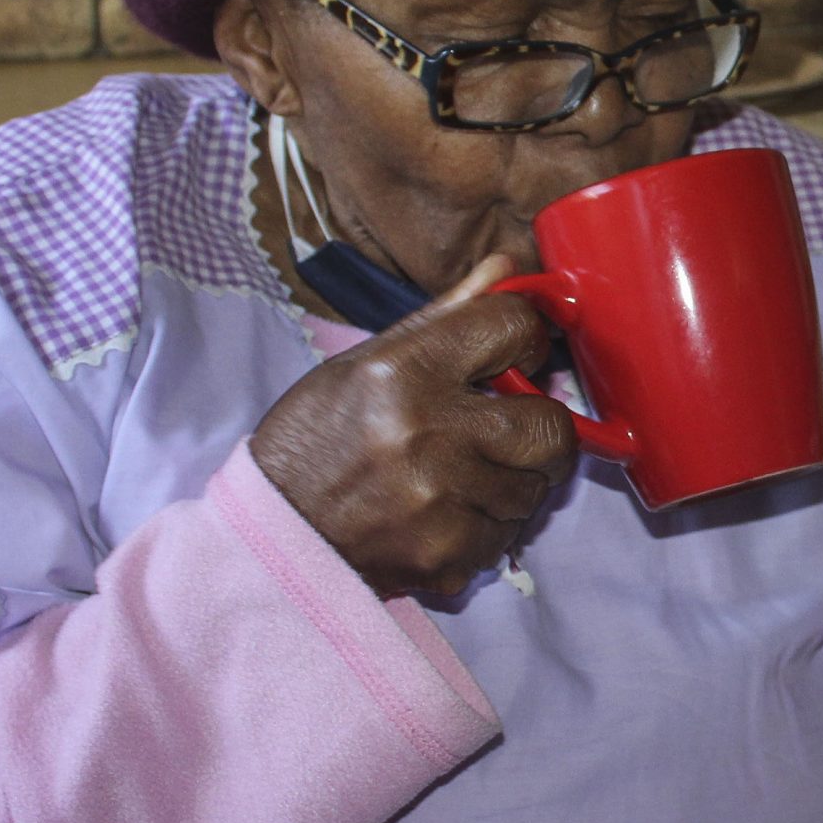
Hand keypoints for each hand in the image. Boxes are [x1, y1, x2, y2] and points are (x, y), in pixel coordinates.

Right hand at [250, 254, 576, 597]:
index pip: (512, 327)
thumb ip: (444, 318)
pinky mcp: (446, 556)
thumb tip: (507, 267)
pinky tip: (444, 514)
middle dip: (542, 428)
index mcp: (403, 371)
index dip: (526, 338)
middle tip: (513, 429)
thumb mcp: (364, 363)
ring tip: (462, 475)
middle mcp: (427, 434)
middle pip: (551, 427)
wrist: (271, 533)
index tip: (517, 354)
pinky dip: (487, 526)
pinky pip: (506, 535)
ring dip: (512, 481)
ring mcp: (440, 501)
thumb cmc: (317, 438)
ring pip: (533, 487)